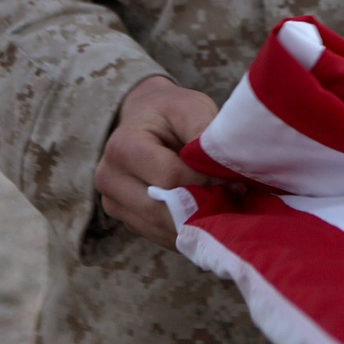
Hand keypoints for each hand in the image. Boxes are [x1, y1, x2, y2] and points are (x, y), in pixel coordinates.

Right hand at [95, 75, 218, 247]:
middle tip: (233, 201)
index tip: (234, 180)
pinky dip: (184, 230)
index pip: (169, 176)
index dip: (205, 181)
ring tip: (223, 209)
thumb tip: (223, 169)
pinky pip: (158, 235)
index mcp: (122, 146)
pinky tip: (205, 217)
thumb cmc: (171, 111)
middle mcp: (109, 178)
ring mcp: (113, 202)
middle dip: (200, 208)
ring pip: (160, 228)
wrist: (146, 116)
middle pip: (160, 209)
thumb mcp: (191, 108)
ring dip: (194, 224)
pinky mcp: (126, 218)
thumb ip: (203, 133)